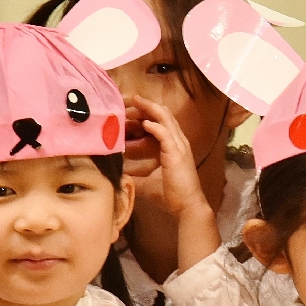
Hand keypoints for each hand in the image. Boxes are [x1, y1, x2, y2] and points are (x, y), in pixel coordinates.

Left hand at [129, 97, 222, 267]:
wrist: (188, 206)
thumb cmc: (171, 196)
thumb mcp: (147, 184)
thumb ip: (134, 177)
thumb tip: (118, 175)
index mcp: (174, 146)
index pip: (162, 121)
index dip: (148, 113)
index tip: (132, 108)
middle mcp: (179, 141)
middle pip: (164, 114)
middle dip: (147, 105)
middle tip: (130, 98)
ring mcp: (180, 146)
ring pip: (165, 118)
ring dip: (149, 109)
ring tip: (135, 100)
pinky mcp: (177, 153)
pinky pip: (165, 133)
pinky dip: (155, 125)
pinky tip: (144, 123)